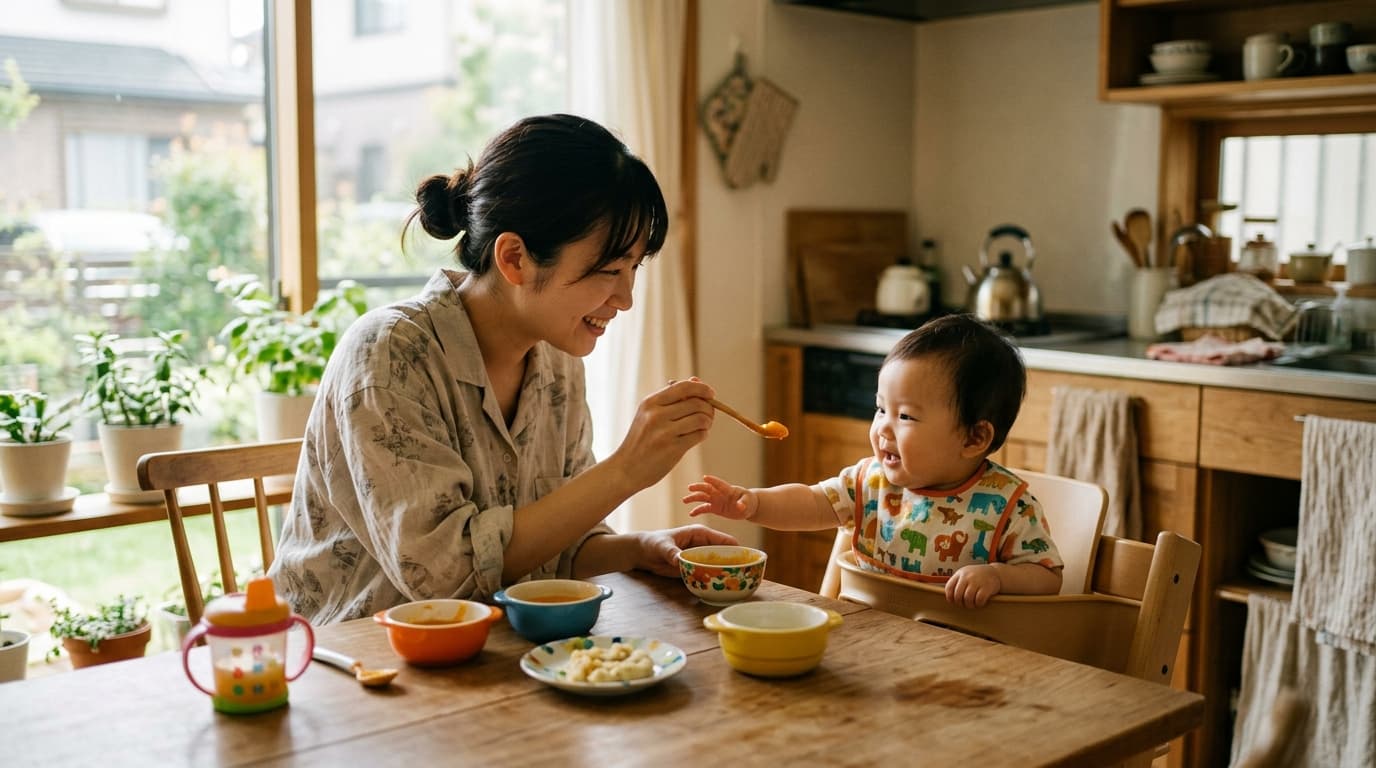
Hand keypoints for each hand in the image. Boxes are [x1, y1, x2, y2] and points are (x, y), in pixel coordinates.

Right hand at [610, 378, 715, 492]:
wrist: (626, 468)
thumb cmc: (641, 440)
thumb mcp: (648, 414)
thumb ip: (671, 398)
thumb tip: (696, 380)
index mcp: (650, 402)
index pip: (684, 387)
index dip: (702, 388)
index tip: (711, 393)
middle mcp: (656, 415)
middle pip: (697, 403)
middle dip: (708, 408)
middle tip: (708, 415)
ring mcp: (664, 432)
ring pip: (701, 419)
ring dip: (707, 423)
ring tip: (702, 427)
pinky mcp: (672, 448)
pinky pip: (699, 435)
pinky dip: (703, 434)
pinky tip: (696, 437)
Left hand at [631, 524, 738, 576]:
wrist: (643, 553)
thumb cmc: (653, 543)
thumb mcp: (662, 546)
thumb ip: (671, 552)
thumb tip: (678, 559)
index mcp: (700, 534)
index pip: (724, 540)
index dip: (737, 549)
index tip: (747, 560)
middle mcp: (704, 544)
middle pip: (725, 554)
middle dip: (735, 563)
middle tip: (745, 576)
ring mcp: (700, 556)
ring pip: (719, 565)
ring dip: (726, 573)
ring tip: (737, 584)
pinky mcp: (695, 567)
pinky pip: (709, 573)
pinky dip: (715, 579)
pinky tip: (721, 588)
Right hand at [682, 475, 755, 520]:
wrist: (747, 507)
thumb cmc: (749, 501)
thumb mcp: (748, 502)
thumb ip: (743, 504)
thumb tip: (740, 507)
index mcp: (728, 490)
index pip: (719, 484)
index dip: (713, 481)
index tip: (705, 478)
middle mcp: (720, 493)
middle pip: (707, 489)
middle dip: (699, 488)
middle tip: (690, 488)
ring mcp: (716, 500)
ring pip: (703, 497)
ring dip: (694, 498)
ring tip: (685, 500)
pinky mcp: (715, 508)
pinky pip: (704, 508)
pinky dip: (698, 510)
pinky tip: (691, 514)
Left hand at [944, 564, 1001, 607]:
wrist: (995, 572)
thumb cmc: (978, 575)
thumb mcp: (965, 574)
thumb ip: (957, 582)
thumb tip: (949, 597)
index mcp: (960, 573)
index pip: (949, 587)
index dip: (949, 597)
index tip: (953, 601)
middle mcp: (967, 577)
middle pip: (958, 595)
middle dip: (960, 603)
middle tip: (964, 605)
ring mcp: (977, 581)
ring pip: (968, 598)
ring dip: (969, 605)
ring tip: (972, 605)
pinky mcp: (987, 587)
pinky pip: (979, 600)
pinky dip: (978, 604)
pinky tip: (980, 603)